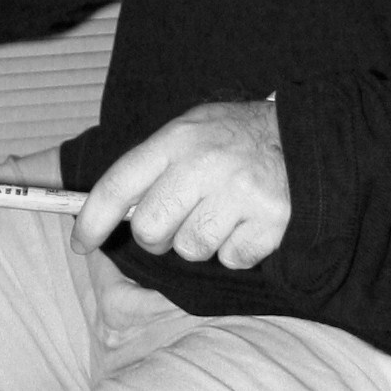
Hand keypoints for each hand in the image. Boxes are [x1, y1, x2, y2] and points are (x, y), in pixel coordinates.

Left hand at [73, 98, 290, 270]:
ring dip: (202, 241)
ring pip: (190, 249)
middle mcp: (205, 164)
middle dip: (157, 236)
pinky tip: (248, 221)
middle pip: (150, 230)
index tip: (81, 242)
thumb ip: (151, 166)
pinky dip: (237, 249)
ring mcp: (239, 193)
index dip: (92, 220)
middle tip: (180, 219)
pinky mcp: (270, 221)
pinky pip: (230, 259)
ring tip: (224, 211)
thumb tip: (104, 212)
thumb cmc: (237, 139)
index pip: (118, 185)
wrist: (310, 136)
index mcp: (178, 138)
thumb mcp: (191, 131)